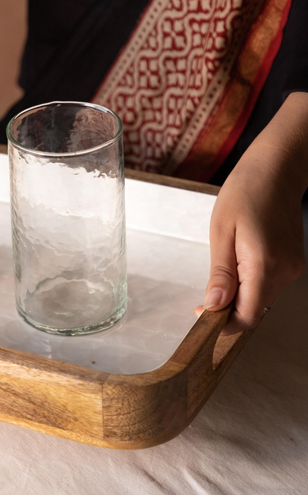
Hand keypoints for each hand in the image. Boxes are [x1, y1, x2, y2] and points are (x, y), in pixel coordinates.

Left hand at [194, 93, 307, 334]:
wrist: (276, 170)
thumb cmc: (244, 193)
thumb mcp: (221, 232)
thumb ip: (220, 273)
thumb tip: (214, 306)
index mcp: (263, 265)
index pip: (247, 316)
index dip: (223, 324)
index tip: (201, 316)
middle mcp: (284, 271)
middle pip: (254, 310)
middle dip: (227, 312)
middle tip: (202, 301)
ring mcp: (292, 267)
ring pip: (261, 299)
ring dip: (238, 298)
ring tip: (219, 278)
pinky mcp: (292, 262)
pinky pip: (267, 285)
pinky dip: (249, 285)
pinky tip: (236, 268)